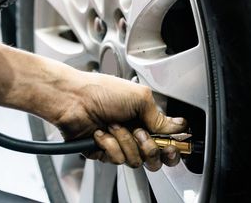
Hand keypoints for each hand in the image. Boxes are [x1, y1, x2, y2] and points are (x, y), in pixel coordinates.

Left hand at [51, 71, 186, 170]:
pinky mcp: (102, 153)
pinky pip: (116, 160)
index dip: (170, 147)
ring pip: (135, 160)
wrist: (73, 99)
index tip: (169, 145)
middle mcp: (132, 133)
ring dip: (125, 141)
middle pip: (154, 158)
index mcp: (143, 118)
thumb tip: (177, 126)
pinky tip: (100, 133)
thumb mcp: (139, 97)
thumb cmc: (100, 90)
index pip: (165, 141)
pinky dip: (109, 145)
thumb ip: (159, 116)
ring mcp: (118, 144)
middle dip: (149, 147)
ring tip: (113, 125)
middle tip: (140, 133)